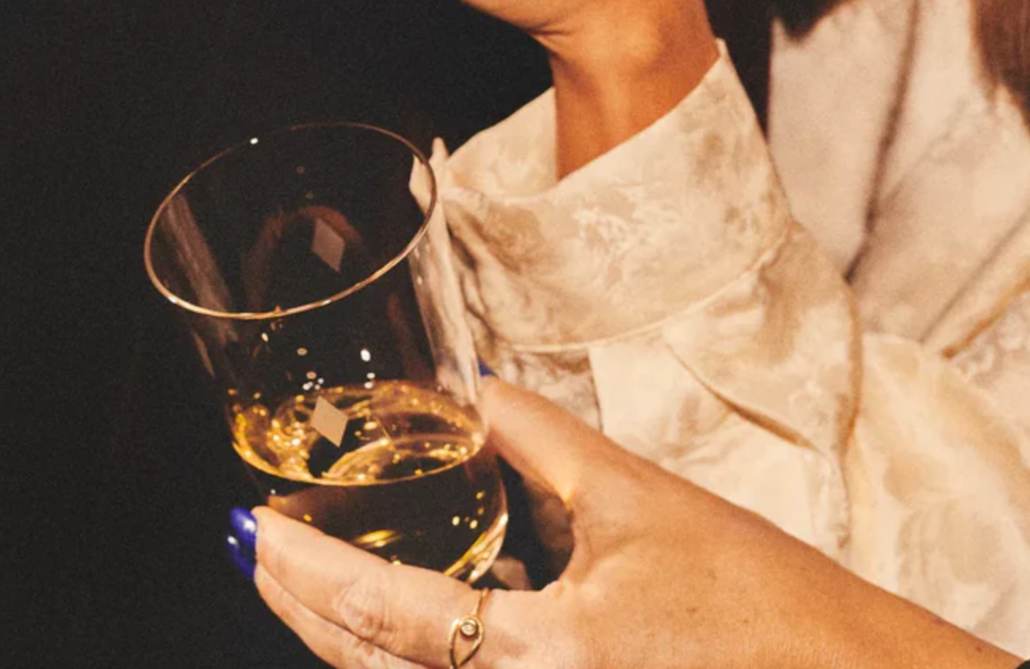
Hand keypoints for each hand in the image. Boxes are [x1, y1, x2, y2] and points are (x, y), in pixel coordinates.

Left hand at [243, 380, 1014, 668]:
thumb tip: (468, 387)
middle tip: (257, 554)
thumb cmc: (778, 612)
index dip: (307, 570)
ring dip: (346, 638)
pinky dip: (408, 660)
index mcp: (551, 654)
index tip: (251, 531)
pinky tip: (394, 622)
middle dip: (301, 610)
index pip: (388, 613)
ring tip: (304, 577)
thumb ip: (543, 444)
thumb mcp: (651, 504)